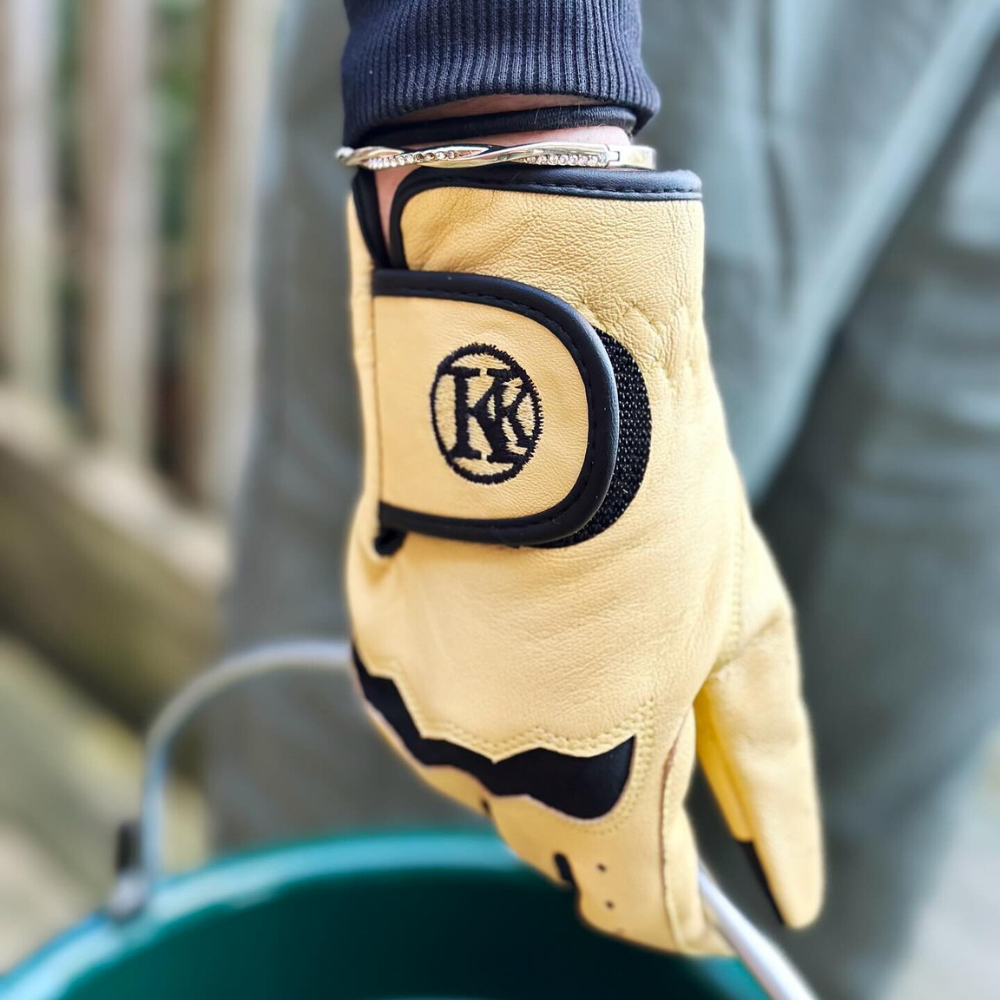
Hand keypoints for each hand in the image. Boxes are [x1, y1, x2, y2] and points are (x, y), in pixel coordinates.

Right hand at [345, 140, 823, 952]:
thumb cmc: (655, 480)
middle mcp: (493, 763)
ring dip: (545, 742)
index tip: (699, 875)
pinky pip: (446, 725)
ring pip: (499, 786)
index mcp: (603, 766)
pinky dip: (487, 695)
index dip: (677, 895)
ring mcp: (424, 714)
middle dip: (619, 801)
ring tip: (571, 630)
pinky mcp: (379, 663)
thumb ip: (767, 765)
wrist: (534, 365)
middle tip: (645, 696)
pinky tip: (511, 616)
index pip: (637, 902)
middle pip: (565, 849)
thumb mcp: (743, 623)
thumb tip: (790, 876)